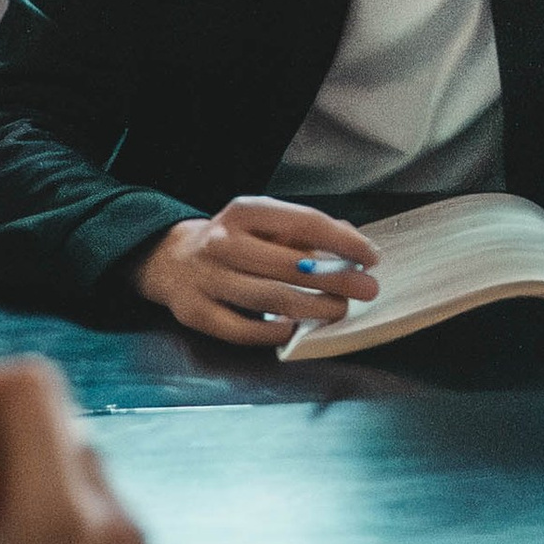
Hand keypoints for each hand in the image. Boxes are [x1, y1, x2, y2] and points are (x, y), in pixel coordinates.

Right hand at [136, 200, 380, 346]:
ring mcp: (207, 279)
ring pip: (271, 298)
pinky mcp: (196, 313)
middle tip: (366, 289)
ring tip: (338, 310)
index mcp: (245, 212)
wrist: (172, 261)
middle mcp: (223, 242)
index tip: (371, 257)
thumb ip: (308, 232)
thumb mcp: (265, 225)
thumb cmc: (235, 243)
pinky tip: (294, 328)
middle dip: (336, 278)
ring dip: (313, 307)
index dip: (343, 242)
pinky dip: (274, 332)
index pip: (304, 222)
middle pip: (290, 264)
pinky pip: (243, 330)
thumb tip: (353, 244)